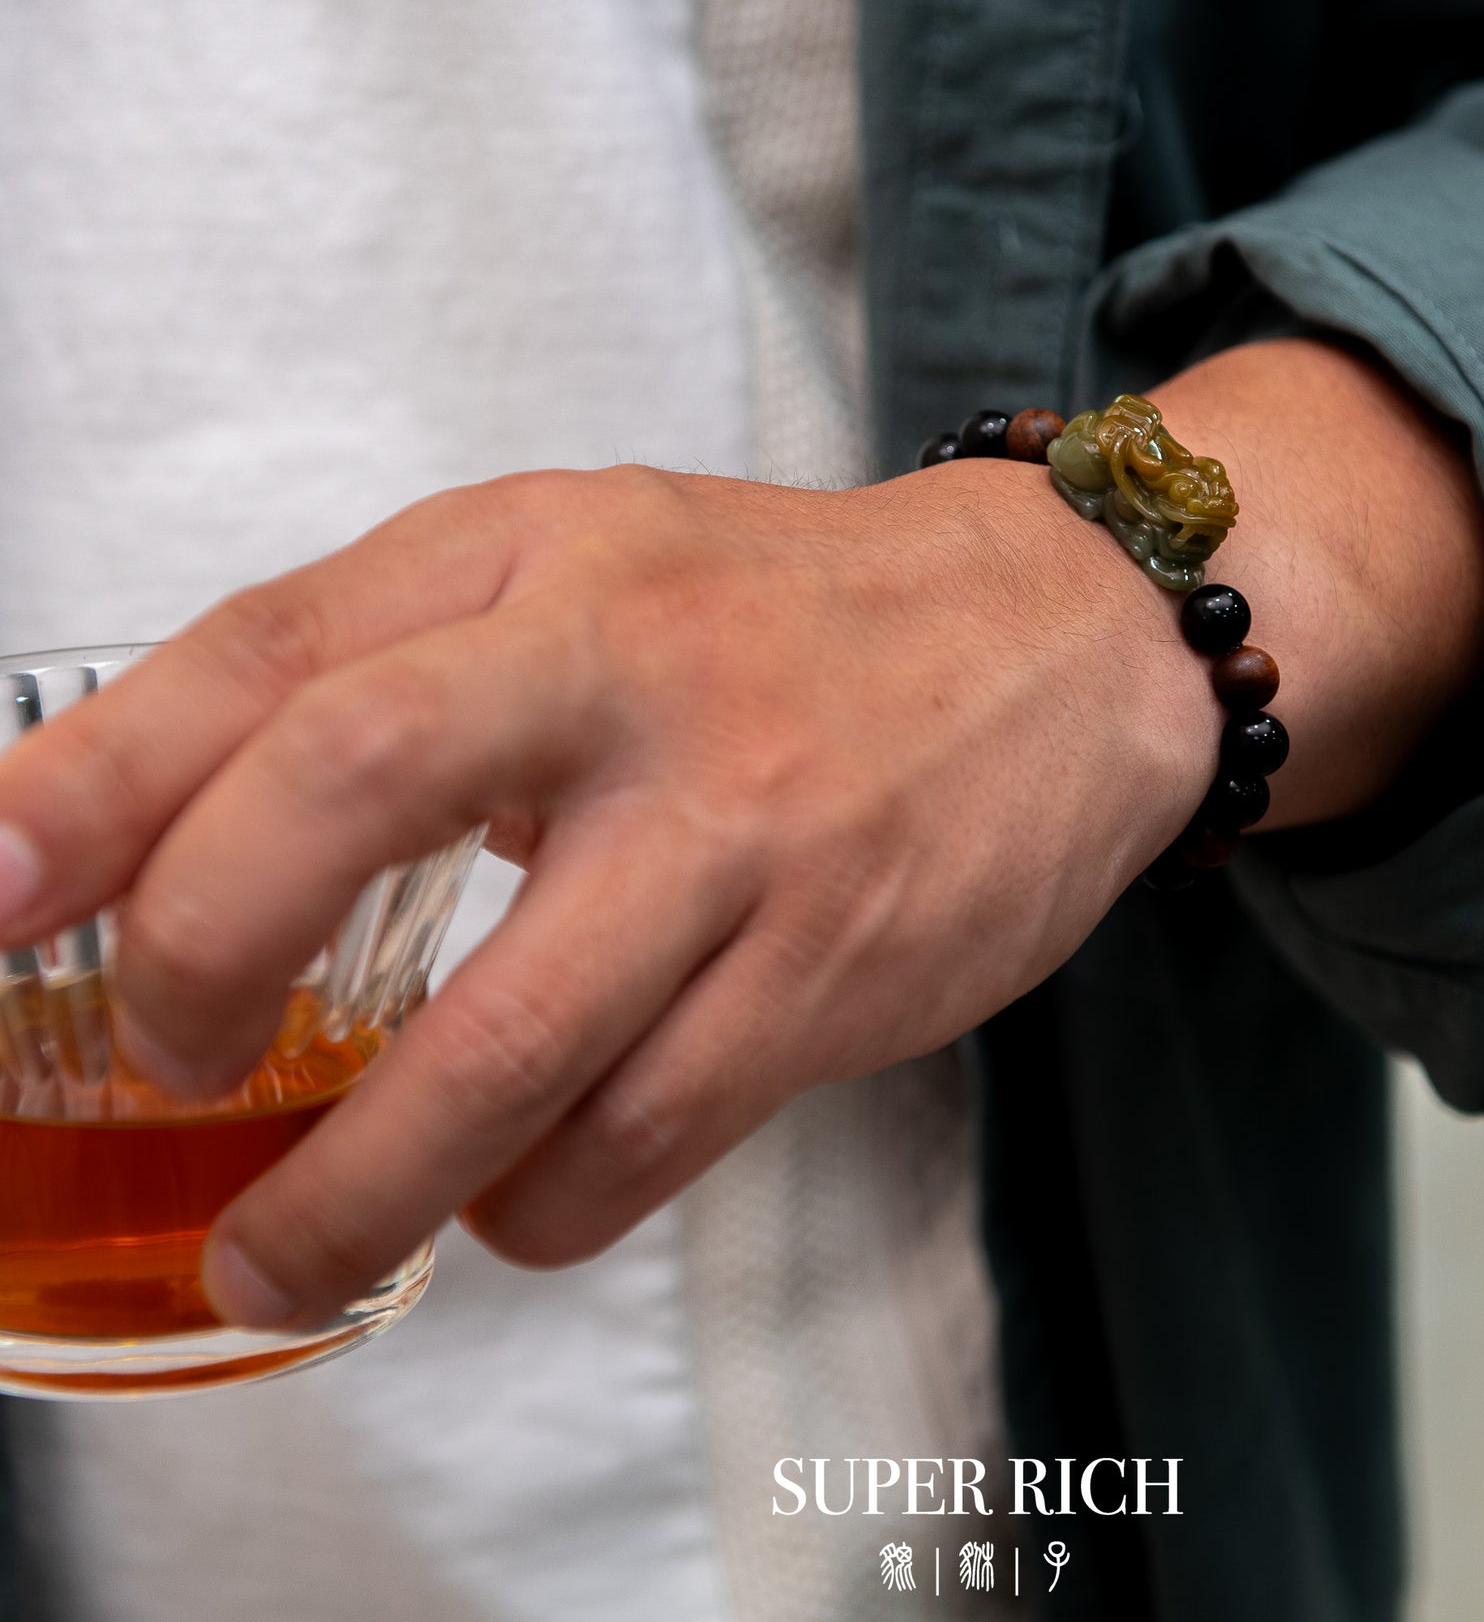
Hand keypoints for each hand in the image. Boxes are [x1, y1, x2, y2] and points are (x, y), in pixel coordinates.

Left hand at [0, 338, 1483, 1328]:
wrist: (1065, 636)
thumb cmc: (784, 614)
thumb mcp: (588, 563)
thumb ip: (403, 664)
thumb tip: (166, 835)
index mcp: (541, 552)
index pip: (273, 648)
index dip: (93, 780)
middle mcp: (631, 667)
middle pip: (350, 786)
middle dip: (192, 959)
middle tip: (155, 1065)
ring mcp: (744, 826)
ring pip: (501, 1049)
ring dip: (349, 1193)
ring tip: (277, 1253)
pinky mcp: (836, 967)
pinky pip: (637, 1142)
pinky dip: (532, 1210)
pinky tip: (517, 1194)